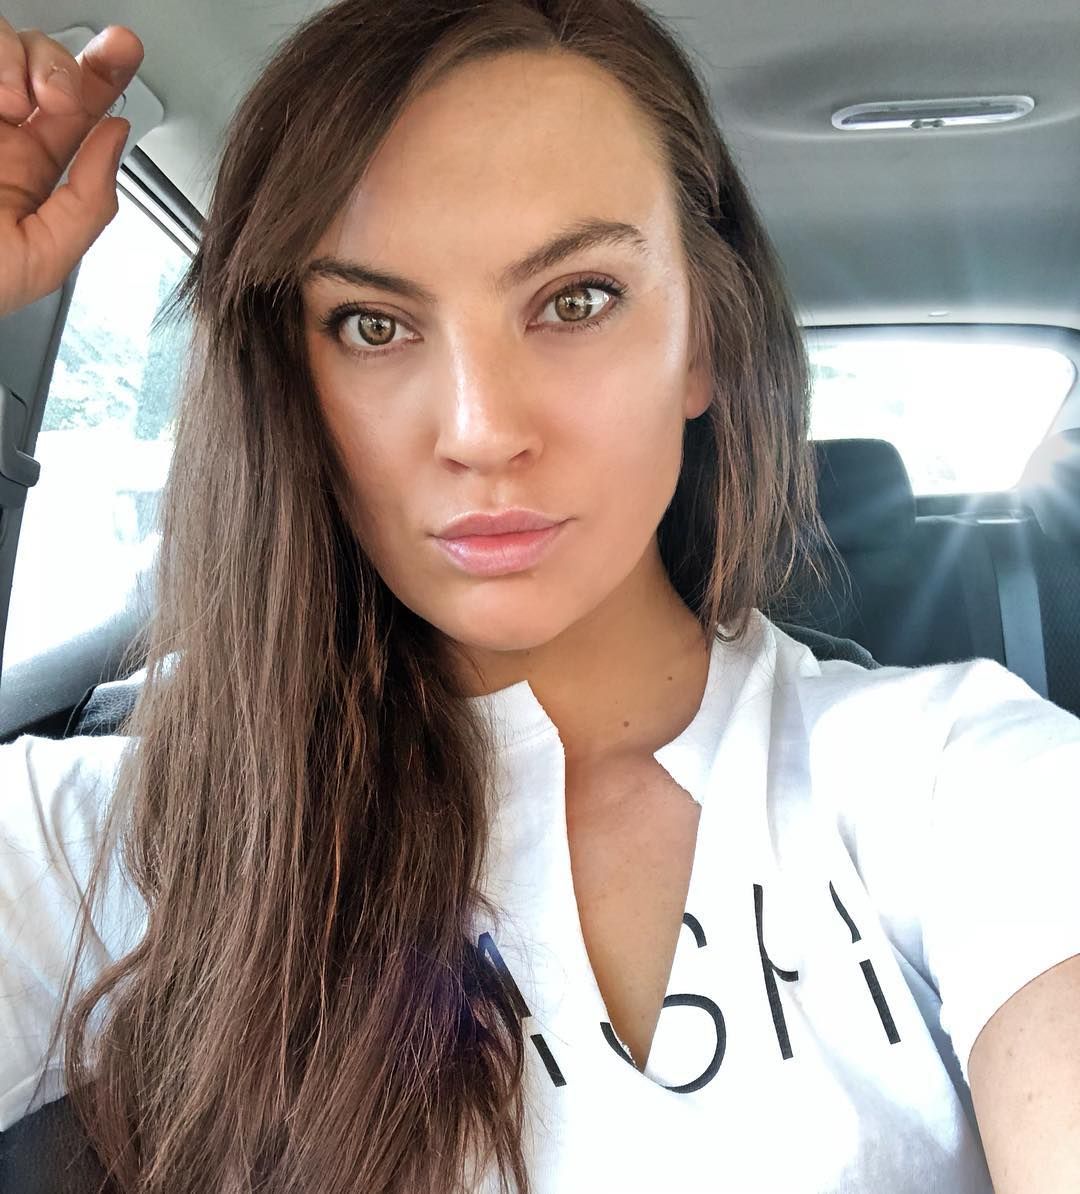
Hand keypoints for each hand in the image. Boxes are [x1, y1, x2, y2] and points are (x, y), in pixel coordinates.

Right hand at [0, 20, 142, 318]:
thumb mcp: (43, 259)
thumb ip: (89, 204)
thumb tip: (117, 139)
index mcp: (26, 172)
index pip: (75, 114)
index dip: (103, 77)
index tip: (125, 51)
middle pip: (45, 65)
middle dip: (66, 67)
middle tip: (60, 98)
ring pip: (6, 44)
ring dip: (22, 62)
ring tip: (11, 106)